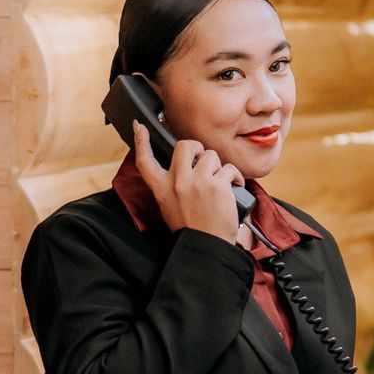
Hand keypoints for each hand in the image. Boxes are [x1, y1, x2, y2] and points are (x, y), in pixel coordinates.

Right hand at [133, 120, 244, 243]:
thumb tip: (184, 168)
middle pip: (184, 146)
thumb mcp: (170, 207)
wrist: (207, 247)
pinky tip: (234, 187)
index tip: (139, 126)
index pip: (145, 160)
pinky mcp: (217, 185)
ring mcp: (197, 182)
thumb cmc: (192, 229)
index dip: (140, 140)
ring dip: (218, 167)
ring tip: (220, 183)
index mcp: (161, 189)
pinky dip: (235, 177)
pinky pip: (229, 169)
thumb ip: (173, 186)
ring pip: (210, 155)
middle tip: (203, 159)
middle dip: (197, 147)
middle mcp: (176, 182)